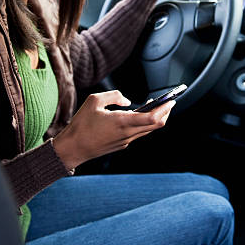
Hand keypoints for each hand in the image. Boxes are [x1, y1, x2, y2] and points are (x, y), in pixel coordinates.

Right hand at [53, 90, 174, 168]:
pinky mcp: (121, 145)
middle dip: (165, 112)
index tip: (171, 100)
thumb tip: (127, 101)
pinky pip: (138, 133)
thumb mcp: (94, 101)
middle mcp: (127, 134)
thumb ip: (114, 96)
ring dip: (155, 118)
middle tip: (169, 101)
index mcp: (122, 122)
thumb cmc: (81, 124)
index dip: (164, 109)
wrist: (73, 148)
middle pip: (155, 125)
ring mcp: (125, 141)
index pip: (152, 118)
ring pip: (148, 130)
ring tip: (156, 106)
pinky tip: (140, 116)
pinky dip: (144, 124)